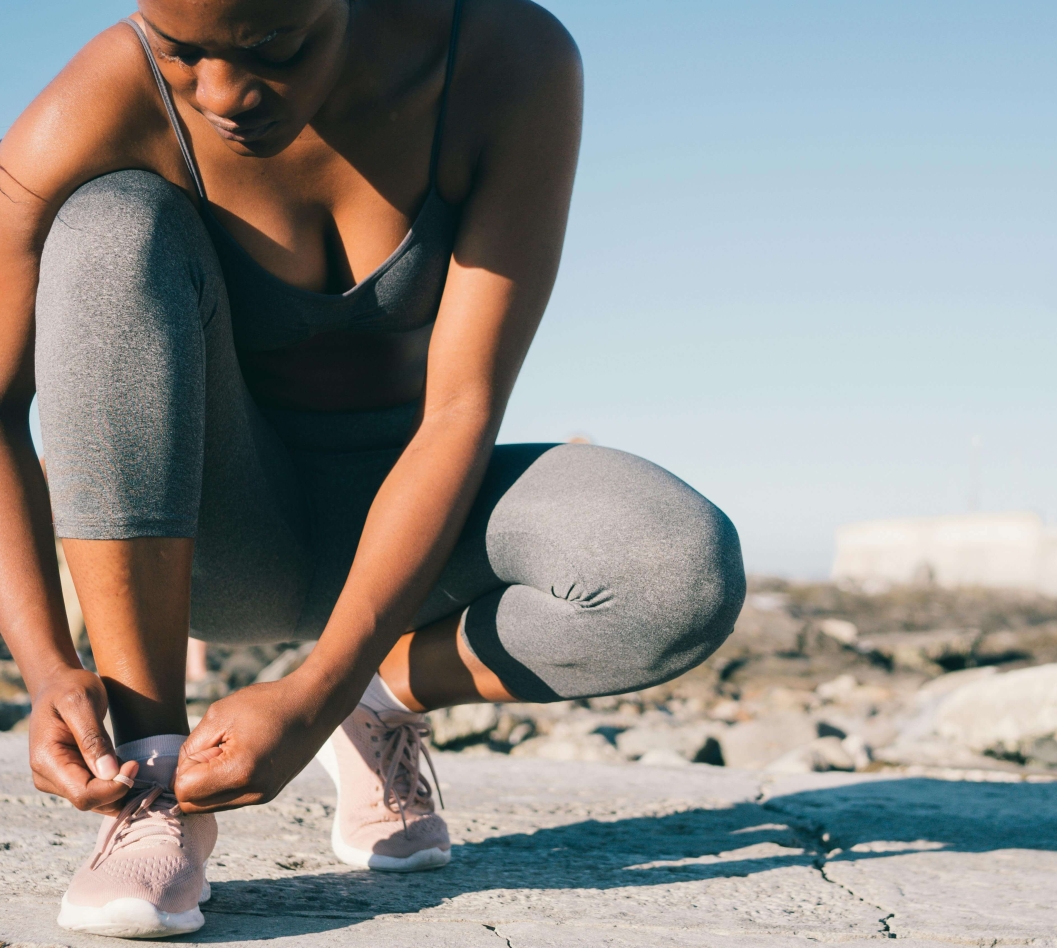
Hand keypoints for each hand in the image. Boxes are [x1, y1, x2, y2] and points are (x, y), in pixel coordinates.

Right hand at [29, 667, 138, 813]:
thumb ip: (93, 738)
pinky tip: (127, 765)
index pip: (83, 794)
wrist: (58, 684)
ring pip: (95, 801)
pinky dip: (114, 783)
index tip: (135, 764)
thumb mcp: (82, 702)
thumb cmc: (70, 688)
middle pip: (90, 802)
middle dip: (119, 789)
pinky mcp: (70, 776)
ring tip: (136, 764)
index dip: (113, 787)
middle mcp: (48, 776)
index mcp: (47, 760)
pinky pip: (96, 791)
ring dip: (119, 789)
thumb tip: (109, 773)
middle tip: (140, 764)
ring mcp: (58, 778)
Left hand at [174, 673, 332, 812]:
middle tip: (213, 748)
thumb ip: (191, 747)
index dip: (184, 766)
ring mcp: (263, 796)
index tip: (205, 743)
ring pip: (211, 805)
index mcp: (239, 772)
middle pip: (194, 805)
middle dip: (193, 779)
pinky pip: (230, 799)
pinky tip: (241, 756)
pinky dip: (225, 783)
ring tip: (230, 751)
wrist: (314, 703)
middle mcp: (253, 793)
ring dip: (209, 783)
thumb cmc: (267, 703)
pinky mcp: (269, 794)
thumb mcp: (220, 714)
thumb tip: (179, 775)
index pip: (184, 791)